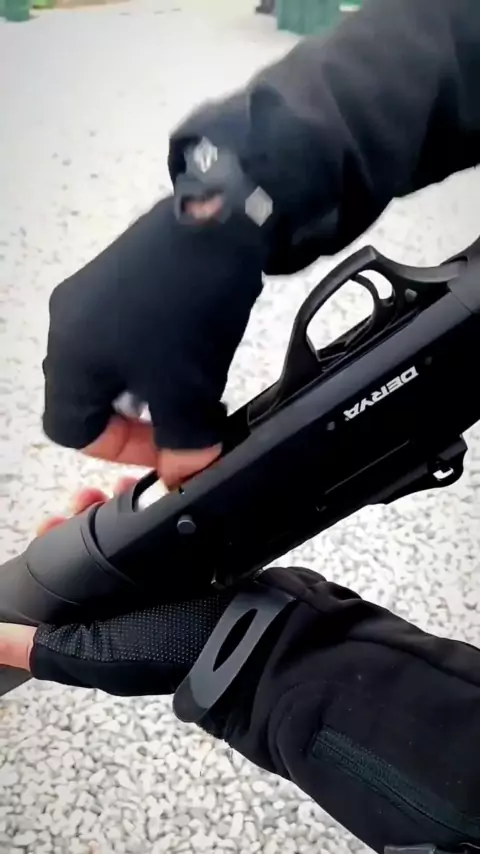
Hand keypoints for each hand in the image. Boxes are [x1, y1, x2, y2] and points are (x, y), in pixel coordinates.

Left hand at [0, 479, 231, 693]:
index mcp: (100, 622)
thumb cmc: (174, 653)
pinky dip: (159, 507)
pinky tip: (158, 488)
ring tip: (121, 484)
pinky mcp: (195, 561)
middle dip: (84, 518)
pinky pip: (168, 527)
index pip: (61, 579)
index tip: (51, 520)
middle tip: (86, 496)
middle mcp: (129, 600)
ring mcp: (164, 579)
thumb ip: (41, 647)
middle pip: (95, 550)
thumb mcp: (93, 654)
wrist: (254, 639)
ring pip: (130, 535)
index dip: (50, 546)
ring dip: (120, 507)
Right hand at [42, 194, 262, 488]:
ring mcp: (88, 295)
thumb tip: (185, 475)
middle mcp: (67, 326)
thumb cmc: (188, 312)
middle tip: (180, 418)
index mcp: (71, 360)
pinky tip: (188, 346)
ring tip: (190, 383)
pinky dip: (153, 353)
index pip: (74, 432)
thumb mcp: (188, 392)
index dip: (120, 451)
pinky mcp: (113, 274)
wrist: (216, 225)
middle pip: (90, 399)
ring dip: (147, 386)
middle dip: (136, 420)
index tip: (165, 445)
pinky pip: (123, 332)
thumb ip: (184, 444)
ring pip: (110, 365)